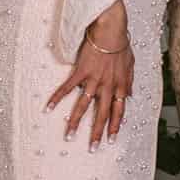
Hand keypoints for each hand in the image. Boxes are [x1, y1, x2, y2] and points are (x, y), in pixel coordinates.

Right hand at [47, 0, 133, 149]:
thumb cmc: (122, 46)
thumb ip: (130, 82)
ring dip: (75, 122)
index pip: (119, 111)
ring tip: (69, 136)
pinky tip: (48, 108)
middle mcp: (108, 86)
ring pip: (83, 106)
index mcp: (121, 86)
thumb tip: (130, 95)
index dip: (115, 126)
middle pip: (102, 114)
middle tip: (93, 148)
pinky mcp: (81, 72)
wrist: (111, 31)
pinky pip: (67, 88)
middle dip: (97, 132)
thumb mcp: (131, 65)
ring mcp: (94, 80)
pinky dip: (57, 98)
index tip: (111, 139)